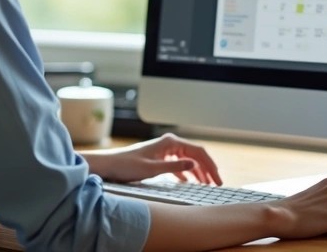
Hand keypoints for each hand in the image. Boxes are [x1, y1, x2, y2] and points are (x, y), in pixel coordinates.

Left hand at [87, 133, 221, 184]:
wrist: (109, 165)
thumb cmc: (127, 165)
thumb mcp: (152, 169)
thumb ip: (175, 168)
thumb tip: (194, 165)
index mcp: (170, 142)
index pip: (198, 152)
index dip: (210, 166)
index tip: (217, 179)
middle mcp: (169, 143)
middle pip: (195, 155)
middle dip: (207, 169)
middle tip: (217, 183)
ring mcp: (164, 150)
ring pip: (188, 159)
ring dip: (198, 171)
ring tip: (206, 184)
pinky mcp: (159, 157)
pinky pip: (178, 164)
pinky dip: (186, 173)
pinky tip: (189, 181)